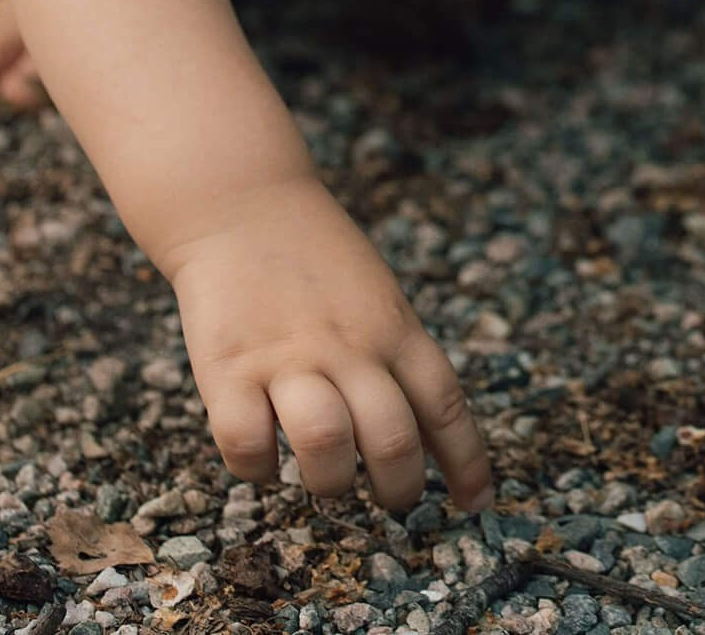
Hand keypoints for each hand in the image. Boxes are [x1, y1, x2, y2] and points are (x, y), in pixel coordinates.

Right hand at [156, 173, 492, 511]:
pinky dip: (258, 468)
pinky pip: (247, 444)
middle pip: (393, 440)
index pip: (445, 405)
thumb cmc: (316, 258)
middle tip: (391, 498)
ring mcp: (289, 357)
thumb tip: (424, 433)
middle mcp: (349, 347)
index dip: (466, 461)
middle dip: (399, 490)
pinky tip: (263, 456)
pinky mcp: (229, 367)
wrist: (243, 203)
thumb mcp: (380, 297)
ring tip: (325, 480)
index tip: (475, 501)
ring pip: (326, 448)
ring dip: (330, 483)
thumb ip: (398, 356)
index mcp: (394, 328)